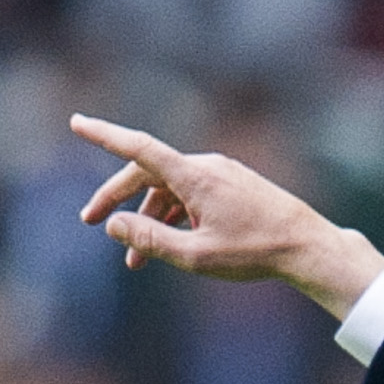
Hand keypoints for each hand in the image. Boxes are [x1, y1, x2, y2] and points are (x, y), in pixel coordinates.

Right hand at [71, 115, 383, 314]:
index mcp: (194, 176)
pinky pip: (190, 196)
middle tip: (91, 223)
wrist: (307, 246)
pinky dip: (172, 217)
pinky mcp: (232, 186)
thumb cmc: (254, 252)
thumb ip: (150, 241)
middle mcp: (205, 166)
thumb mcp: (195, 256)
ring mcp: (220, 174)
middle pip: (147, 173)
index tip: (77, 122)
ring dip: (147, 219)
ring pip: (169, 190)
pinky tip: (168, 246)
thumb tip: (114, 225)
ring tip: (134, 261)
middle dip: (116, 198)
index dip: (104, 136)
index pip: (138, 148)